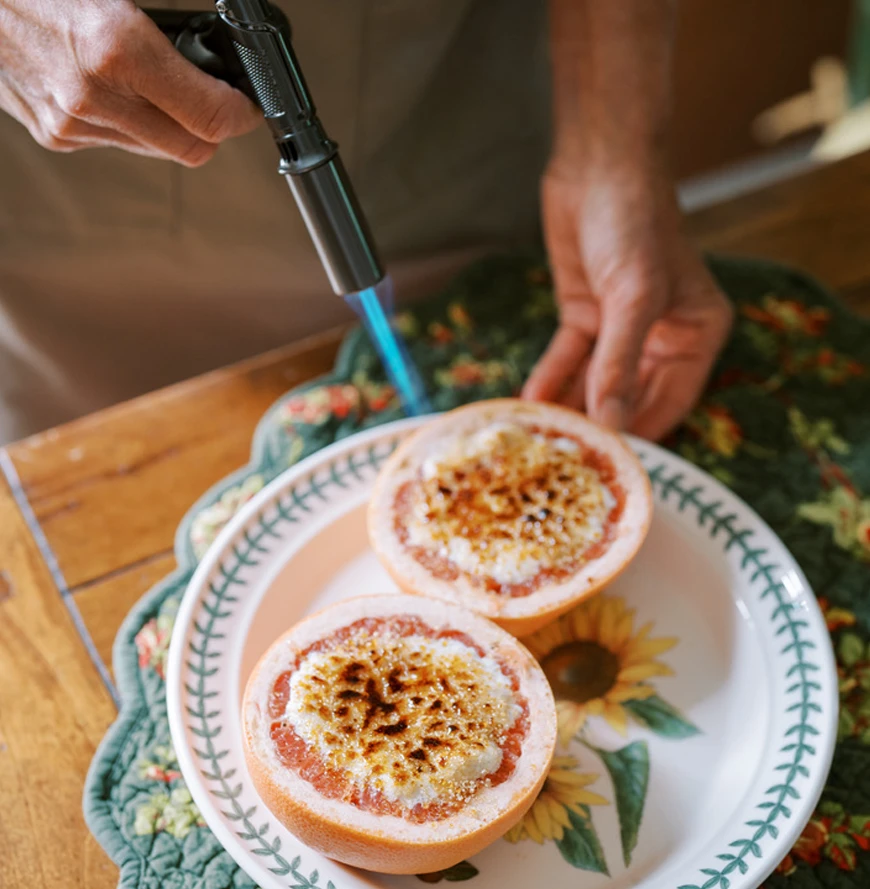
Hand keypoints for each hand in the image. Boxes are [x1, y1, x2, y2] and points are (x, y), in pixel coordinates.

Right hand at [0, 0, 260, 164]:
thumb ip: (164, 26)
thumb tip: (211, 51)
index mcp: (115, 48)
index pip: (210, 116)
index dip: (240, 114)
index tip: (247, 104)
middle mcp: (93, 95)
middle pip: (191, 149)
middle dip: (212, 127)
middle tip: (216, 100)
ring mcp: (70, 121)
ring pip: (155, 149)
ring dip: (169, 125)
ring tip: (159, 85)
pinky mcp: (53, 134)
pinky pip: (117, 142)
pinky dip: (130, 122)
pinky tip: (116, 88)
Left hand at [522, 154, 732, 440]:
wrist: (596, 166)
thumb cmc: (633, 223)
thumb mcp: (632, 298)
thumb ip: (620, 365)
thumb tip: (612, 426)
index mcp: (696, 336)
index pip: (670, 403)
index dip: (639, 434)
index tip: (607, 466)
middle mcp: (661, 337)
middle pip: (628, 398)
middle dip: (597, 424)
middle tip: (564, 461)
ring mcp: (620, 329)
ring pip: (592, 382)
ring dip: (568, 406)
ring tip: (540, 439)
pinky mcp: (585, 316)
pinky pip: (567, 359)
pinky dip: (550, 379)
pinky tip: (529, 403)